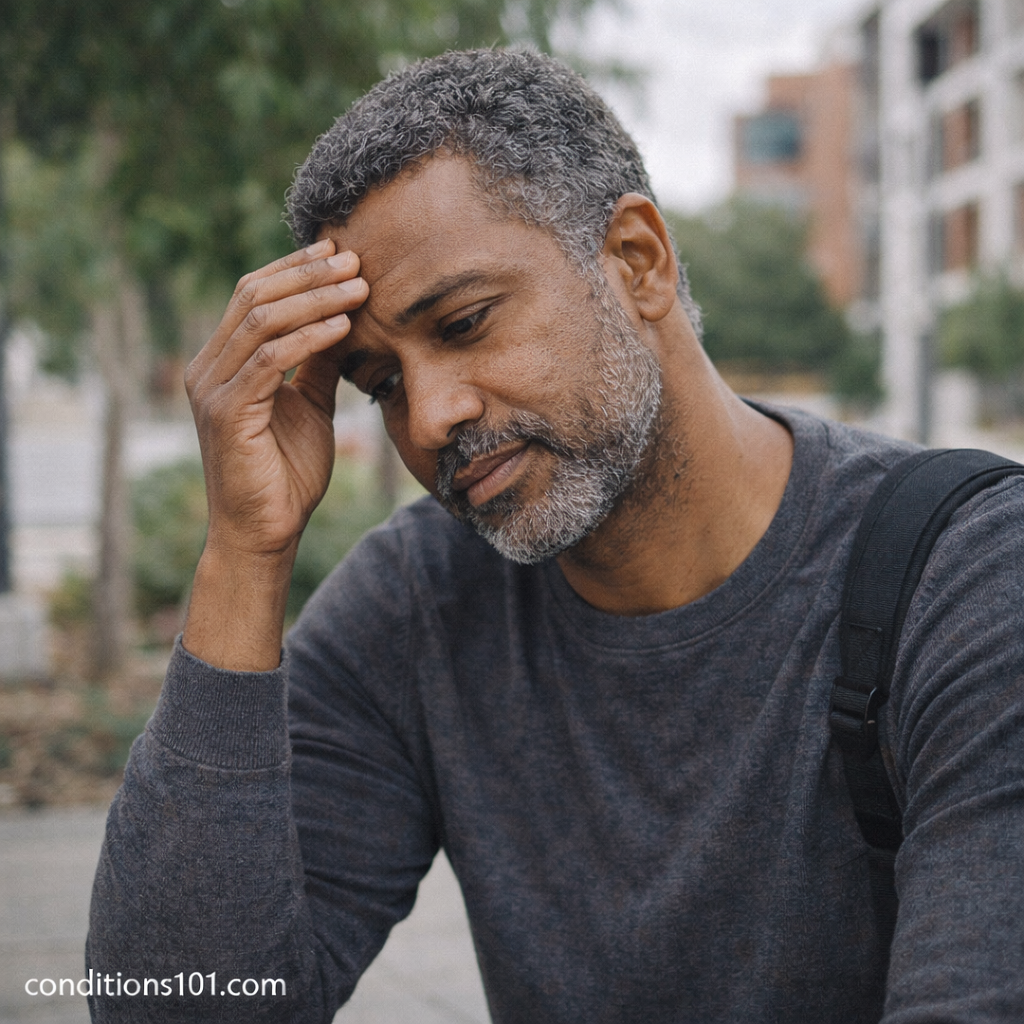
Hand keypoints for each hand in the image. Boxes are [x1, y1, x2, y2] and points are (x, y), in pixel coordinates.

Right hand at [185, 239, 368, 559]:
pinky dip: (309, 338)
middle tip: (354, 258)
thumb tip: (343, 318)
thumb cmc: (288, 473)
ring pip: (262, 321)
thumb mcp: (310, 406)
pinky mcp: (226, 412)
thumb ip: (318, 364)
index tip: (340, 252)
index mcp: (224, 362)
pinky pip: (270, 360)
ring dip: (315, 298)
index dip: (296, 268)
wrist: (267, 531)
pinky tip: (343, 326)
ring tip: (359, 285)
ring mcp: (212, 388)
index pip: (254, 296)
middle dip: (308, 273)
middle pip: (255, 298)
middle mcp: (208, 368)